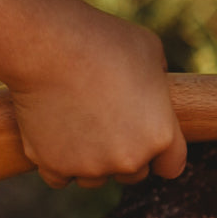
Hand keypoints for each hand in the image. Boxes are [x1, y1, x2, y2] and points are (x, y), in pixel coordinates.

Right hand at [3, 0, 185, 189]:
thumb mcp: (149, 51)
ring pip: (95, 177)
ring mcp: (91, 167)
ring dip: (89, 160)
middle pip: (133, 173)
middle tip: (106, 123)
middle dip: (123, 154)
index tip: (147, 140)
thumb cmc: (101, 40)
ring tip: (77, 122)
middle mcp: (129, 159)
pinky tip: (53, 133)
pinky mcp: (54, 167)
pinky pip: (60, 177)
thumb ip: (158, 80)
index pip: (171, 166)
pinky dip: (55, 160)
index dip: (161, 153)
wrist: (46, 46)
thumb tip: (155, 88)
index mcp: (161, 136)